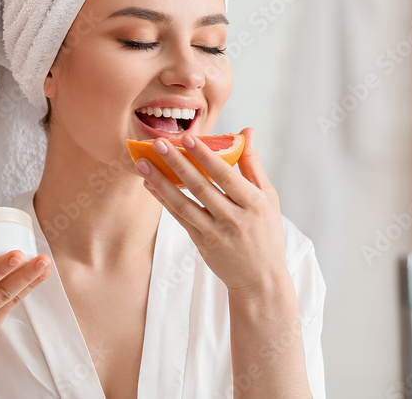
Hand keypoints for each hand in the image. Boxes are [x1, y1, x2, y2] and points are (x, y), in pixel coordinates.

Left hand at [135, 127, 288, 295]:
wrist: (260, 279)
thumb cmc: (266, 232)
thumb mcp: (268, 197)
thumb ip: (253, 164)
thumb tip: (246, 131)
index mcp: (253, 203)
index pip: (226, 175)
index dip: (205, 156)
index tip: (188, 137)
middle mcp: (234, 218)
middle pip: (201, 187)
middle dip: (177, 163)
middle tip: (157, 143)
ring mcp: (216, 233)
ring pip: (184, 204)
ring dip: (161, 183)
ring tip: (143, 164)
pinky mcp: (202, 243)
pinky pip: (180, 218)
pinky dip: (164, 200)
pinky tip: (151, 184)